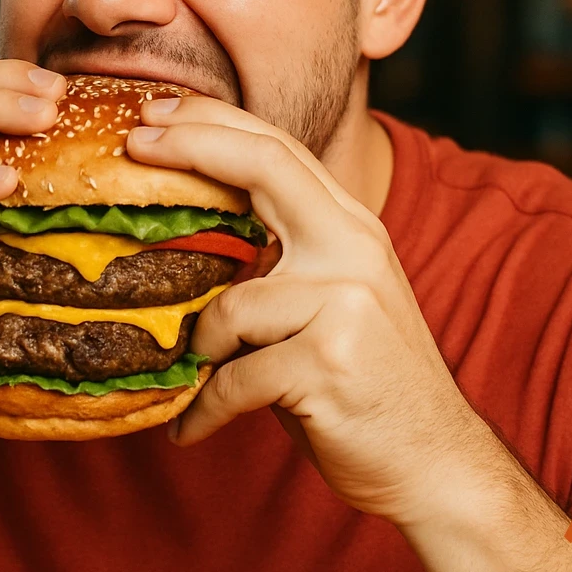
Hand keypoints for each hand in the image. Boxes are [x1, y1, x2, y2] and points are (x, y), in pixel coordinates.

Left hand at [129, 97, 482, 528]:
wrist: (437, 461)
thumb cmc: (365, 379)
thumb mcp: (334, 296)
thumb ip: (282, 256)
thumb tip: (197, 232)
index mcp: (351, 228)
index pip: (280, 150)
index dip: (216, 122)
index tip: (159, 111)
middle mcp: (355, 249)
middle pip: (266, 167)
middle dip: (191, 143)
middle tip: (133, 139)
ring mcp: (347, 303)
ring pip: (231, 306)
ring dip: (202, 348)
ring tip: (200, 378)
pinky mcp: (329, 363)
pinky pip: (234, 380)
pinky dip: (205, 407)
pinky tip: (191, 426)